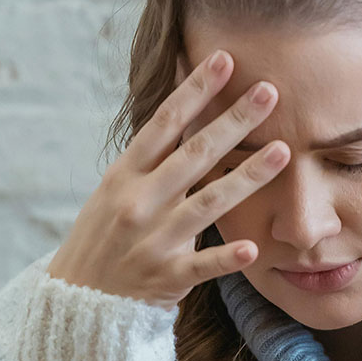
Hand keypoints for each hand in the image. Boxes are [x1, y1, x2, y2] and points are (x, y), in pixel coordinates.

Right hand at [46, 49, 288, 310]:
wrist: (79, 300)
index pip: (164, 125)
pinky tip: (252, 247)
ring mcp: (153, 241)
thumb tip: (184, 114)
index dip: (194, 91)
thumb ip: (150, 160)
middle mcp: (138, 203)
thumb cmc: (104, 236)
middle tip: (269, 92)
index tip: (224, 60)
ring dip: (247, 177)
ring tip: (282, 152)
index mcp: (124, 176)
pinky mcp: (166, 278)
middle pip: (193, 155)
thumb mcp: (115, 190)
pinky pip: (201, 266)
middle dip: (233, 121)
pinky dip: (225, 258)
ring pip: (207, 203)